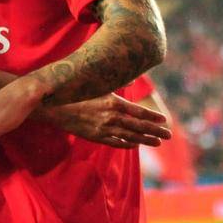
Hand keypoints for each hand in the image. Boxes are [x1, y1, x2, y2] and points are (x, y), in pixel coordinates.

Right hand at [37, 94, 170, 147]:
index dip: (153, 117)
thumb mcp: (98, 85)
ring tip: (157, 142)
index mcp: (113, 102)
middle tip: (168, 135)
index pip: (140, 112)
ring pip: (130, 137)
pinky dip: (127, 144)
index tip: (164, 120)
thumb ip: (118, 82)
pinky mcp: (96, 137)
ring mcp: (104, 129)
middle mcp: (111, 117)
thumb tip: (134, 77)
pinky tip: (135, 145)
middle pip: (139, 127)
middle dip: (156, 131)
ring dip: (146, 140)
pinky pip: (116, 143)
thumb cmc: (76, 93)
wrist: (54, 107)